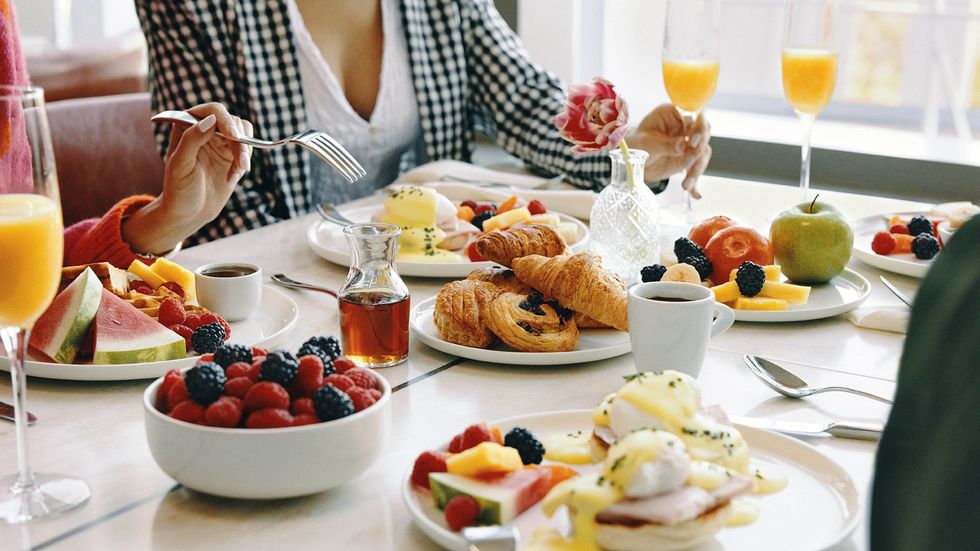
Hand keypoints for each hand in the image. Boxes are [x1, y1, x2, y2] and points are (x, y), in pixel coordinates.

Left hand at [122, 103, 252, 254]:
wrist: (189, 212)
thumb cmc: (178, 189)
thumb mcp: (180, 165)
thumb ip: (192, 139)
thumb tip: (211, 120)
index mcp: (186, 125)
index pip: (212, 111)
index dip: (226, 120)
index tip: (234, 136)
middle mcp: (205, 129)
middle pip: (233, 121)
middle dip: (239, 141)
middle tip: (242, 162)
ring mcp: (220, 142)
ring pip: (244, 133)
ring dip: (245, 152)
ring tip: (239, 171)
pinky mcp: (232, 155)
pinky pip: (247, 150)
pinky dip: (244, 163)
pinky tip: (233, 178)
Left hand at [624, 104, 711, 198]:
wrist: (632, 161)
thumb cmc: (636, 144)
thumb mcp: (647, 143)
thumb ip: (665, 144)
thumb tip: (683, 146)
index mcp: (674, 114)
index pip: (694, 116)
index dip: (697, 127)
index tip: (692, 141)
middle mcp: (685, 127)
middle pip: (703, 134)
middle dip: (698, 150)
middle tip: (687, 163)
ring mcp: (688, 143)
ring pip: (702, 153)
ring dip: (696, 170)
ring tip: (685, 184)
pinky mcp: (688, 158)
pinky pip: (696, 168)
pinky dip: (695, 182)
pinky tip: (695, 195)